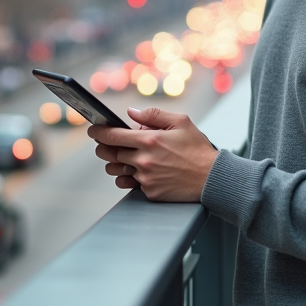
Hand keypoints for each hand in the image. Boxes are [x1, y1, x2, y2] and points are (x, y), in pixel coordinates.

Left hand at [87, 107, 219, 201]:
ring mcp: (145, 178)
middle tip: (107, 145)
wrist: (212, 178)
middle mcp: (144, 160)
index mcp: (149, 140)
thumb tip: (131, 112)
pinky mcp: (149, 192)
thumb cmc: (198, 149)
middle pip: (110, 154)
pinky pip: (131, 184)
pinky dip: (131, 178)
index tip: (93, 130)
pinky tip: (140, 172)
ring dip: (116, 164)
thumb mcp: (181, 122)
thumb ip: (153, 115)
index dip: (98, 132)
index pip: (113, 136)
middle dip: (105, 148)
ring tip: (125, 159)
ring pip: (117, 171)